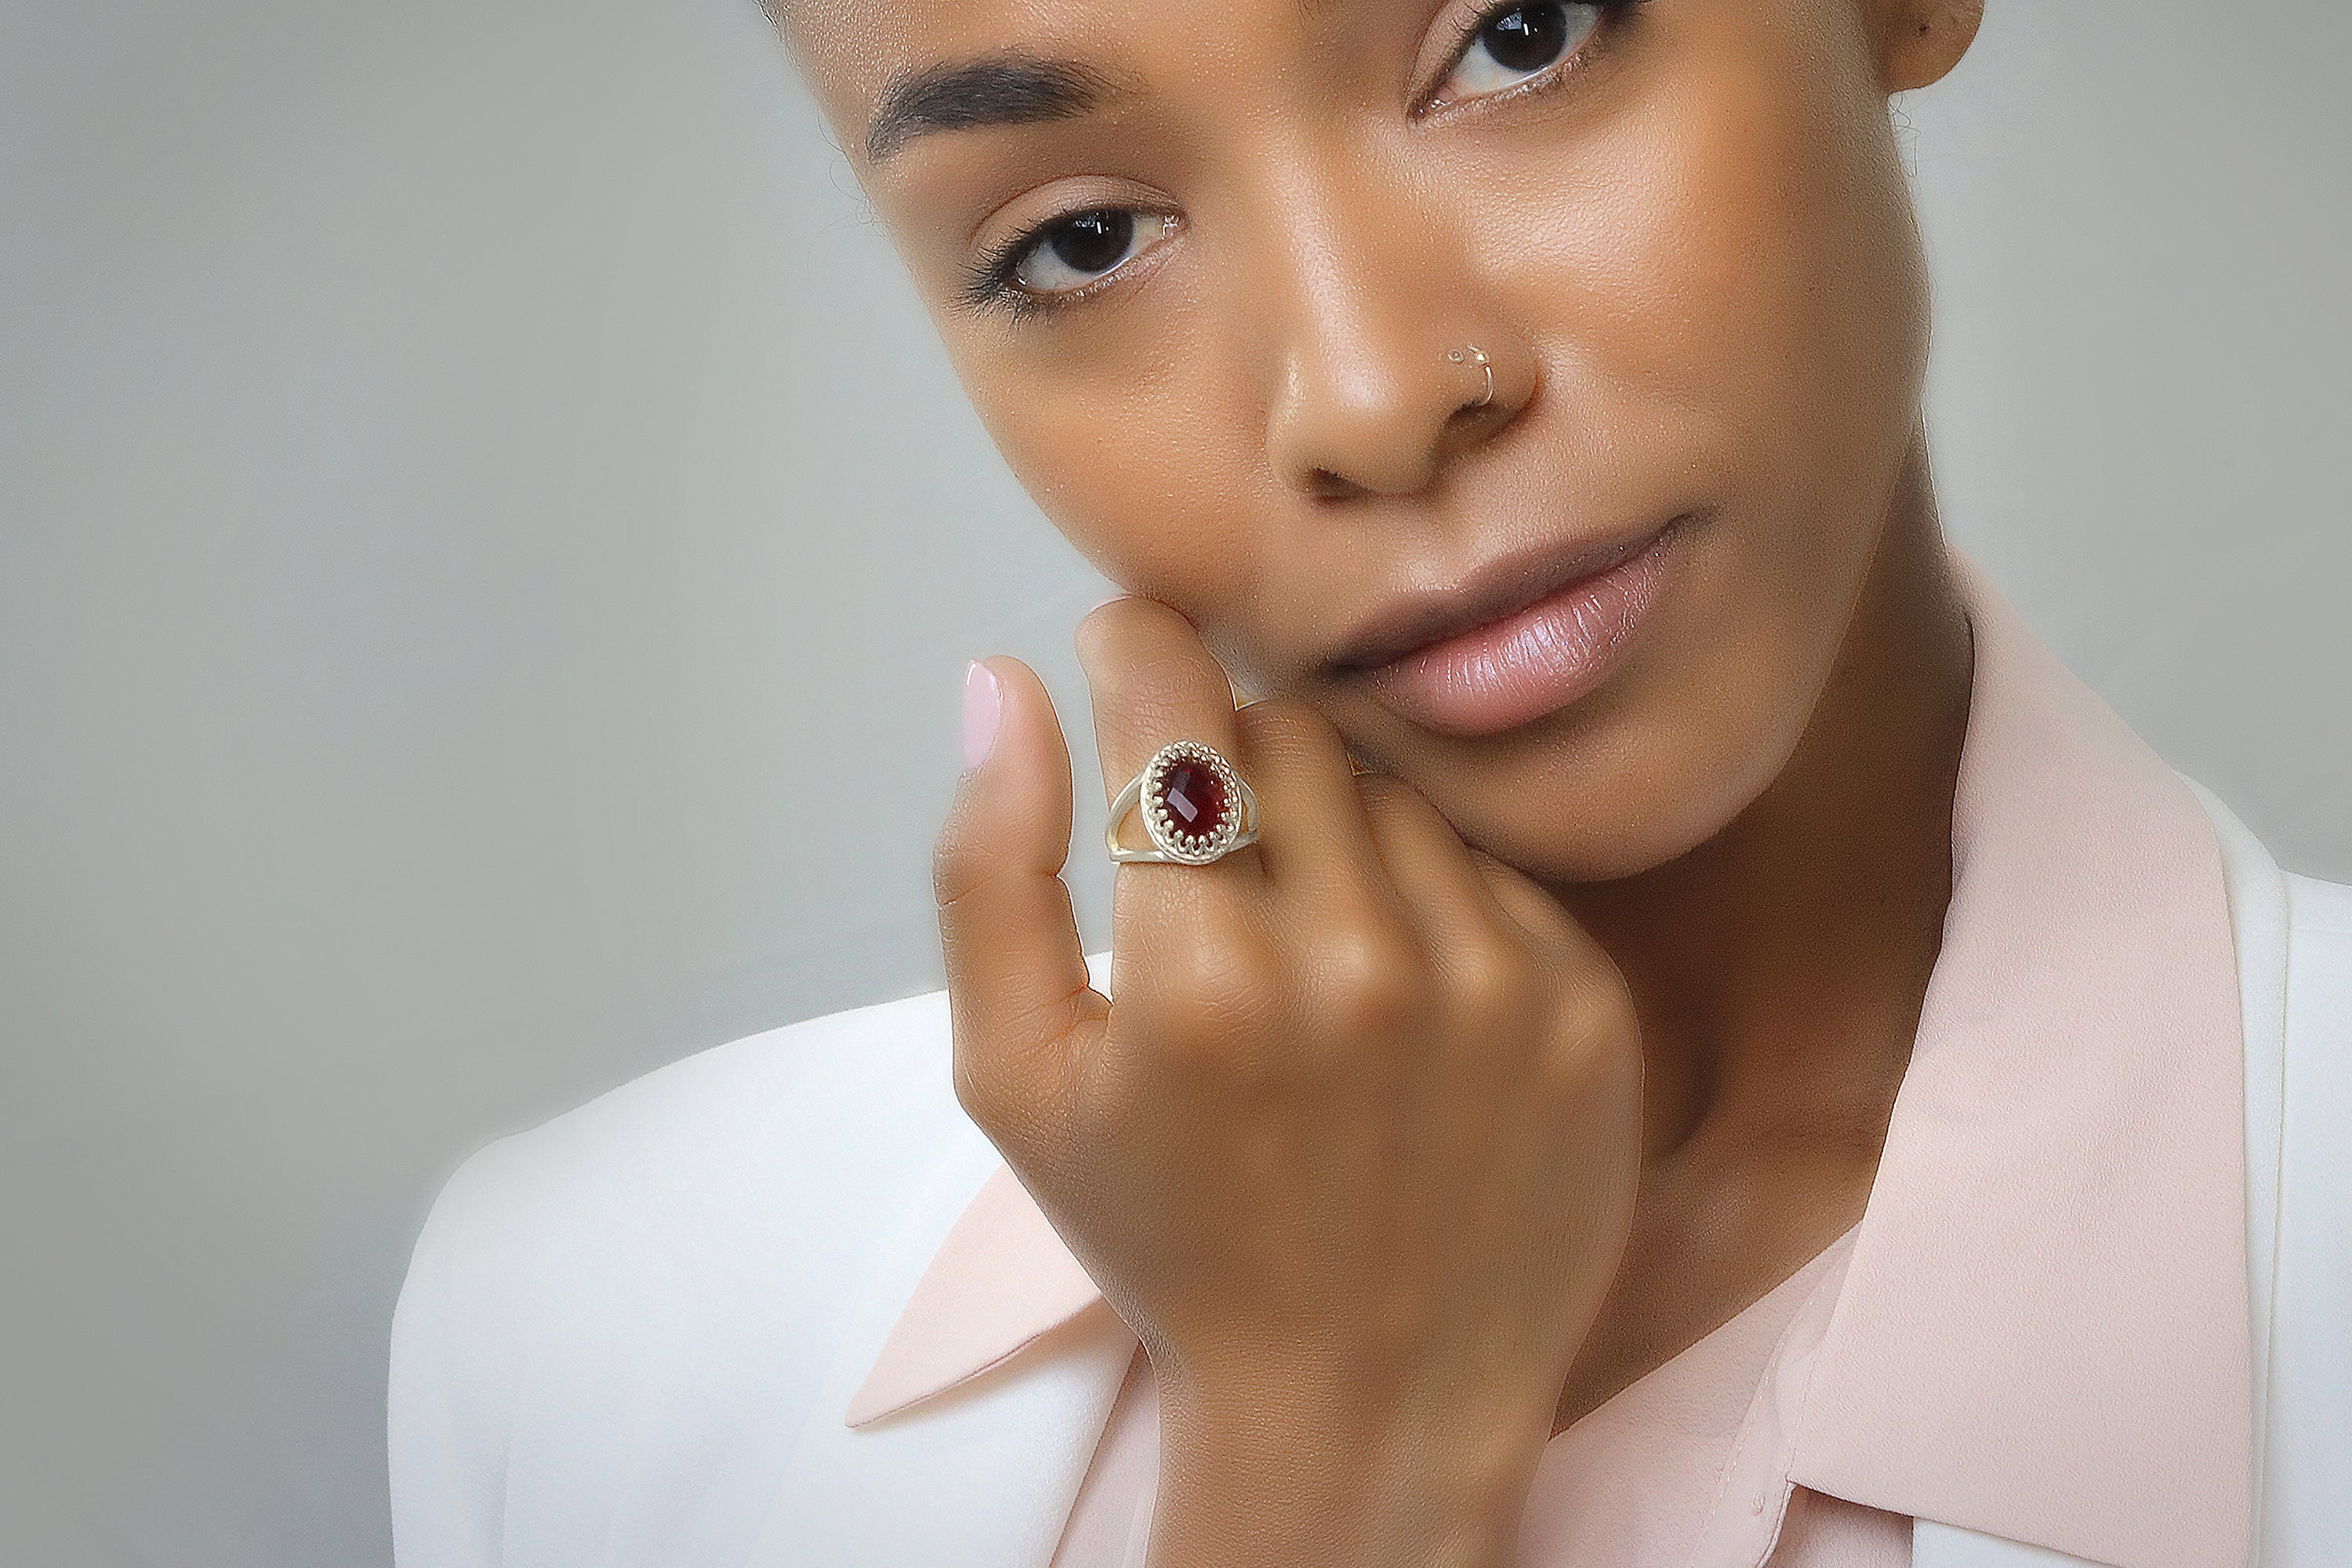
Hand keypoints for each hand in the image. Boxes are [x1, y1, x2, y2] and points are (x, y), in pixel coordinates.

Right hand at [935, 600, 1643, 1567]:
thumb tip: (999, 679)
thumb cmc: (1173, 1242)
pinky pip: (1491, 863)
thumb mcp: (1019, 1081)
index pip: (1169, 694)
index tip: (1128, 649)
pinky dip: (1435, 898)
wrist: (1374, 1405)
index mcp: (1197, 981)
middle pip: (1286, 723)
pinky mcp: (1584, 1002)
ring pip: (1394, 785)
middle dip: (1232, 755)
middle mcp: (1357, 963)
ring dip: (1338, 827)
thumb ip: (987, 870)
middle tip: (1214, 851)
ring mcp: (1491, 980)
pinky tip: (1404, 999)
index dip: (1134, 646)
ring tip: (1310, 947)